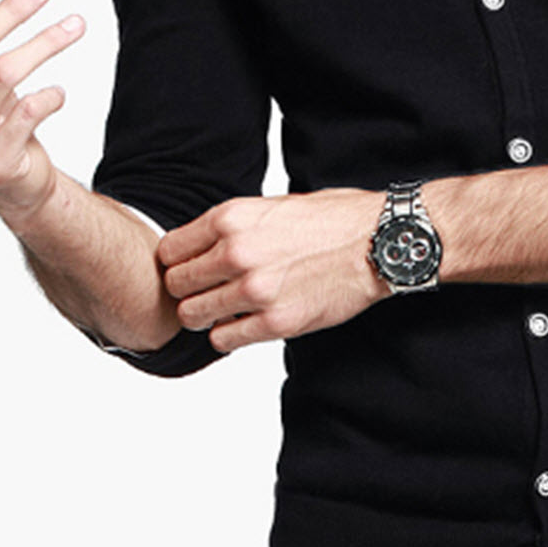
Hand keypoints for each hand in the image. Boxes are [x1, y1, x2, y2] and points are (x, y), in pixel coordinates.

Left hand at [158, 187, 389, 352]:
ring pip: (193, 316)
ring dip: (205, 316)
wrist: (377, 243)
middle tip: (208, 291)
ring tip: (225, 309)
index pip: (170, 250)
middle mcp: (236, 253)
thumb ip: (234, 228)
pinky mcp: (275, 323)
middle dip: (188, 290)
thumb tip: (203, 248)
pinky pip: (223, 340)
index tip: (190, 268)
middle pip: (177, 285)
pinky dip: (228, 334)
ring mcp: (255, 291)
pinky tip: (245, 322)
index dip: (177, 262)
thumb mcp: (272, 206)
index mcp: (232, 218)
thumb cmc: (333, 220)